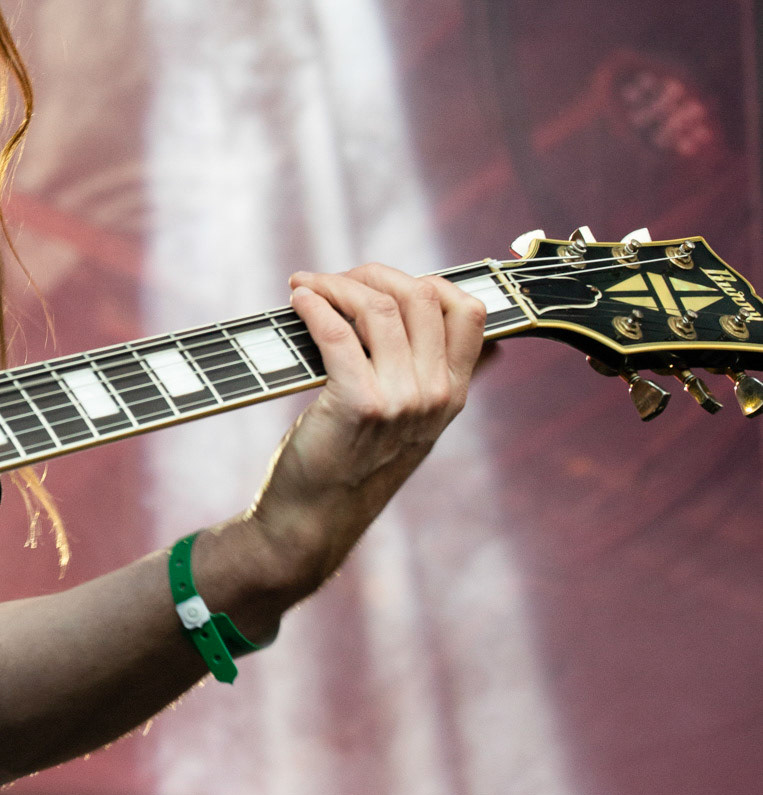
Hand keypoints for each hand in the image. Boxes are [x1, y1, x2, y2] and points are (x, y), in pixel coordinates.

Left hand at [247, 264, 486, 599]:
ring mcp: (401, 402)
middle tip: (332, 281)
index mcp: (453, 393)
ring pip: (378, 307)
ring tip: (306, 286)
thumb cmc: (352, 460)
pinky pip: (338, 333)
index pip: (470, 311)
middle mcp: (436, 396)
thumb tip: (495, 348)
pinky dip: (314, 305)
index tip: (382, 284)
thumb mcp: (414, 425)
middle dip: (370, 275)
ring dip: (334, 284)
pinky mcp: (359, 405)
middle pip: (421, 296)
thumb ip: (441, 382)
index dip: (426, 281)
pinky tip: (298, 300)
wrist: (313, 519)